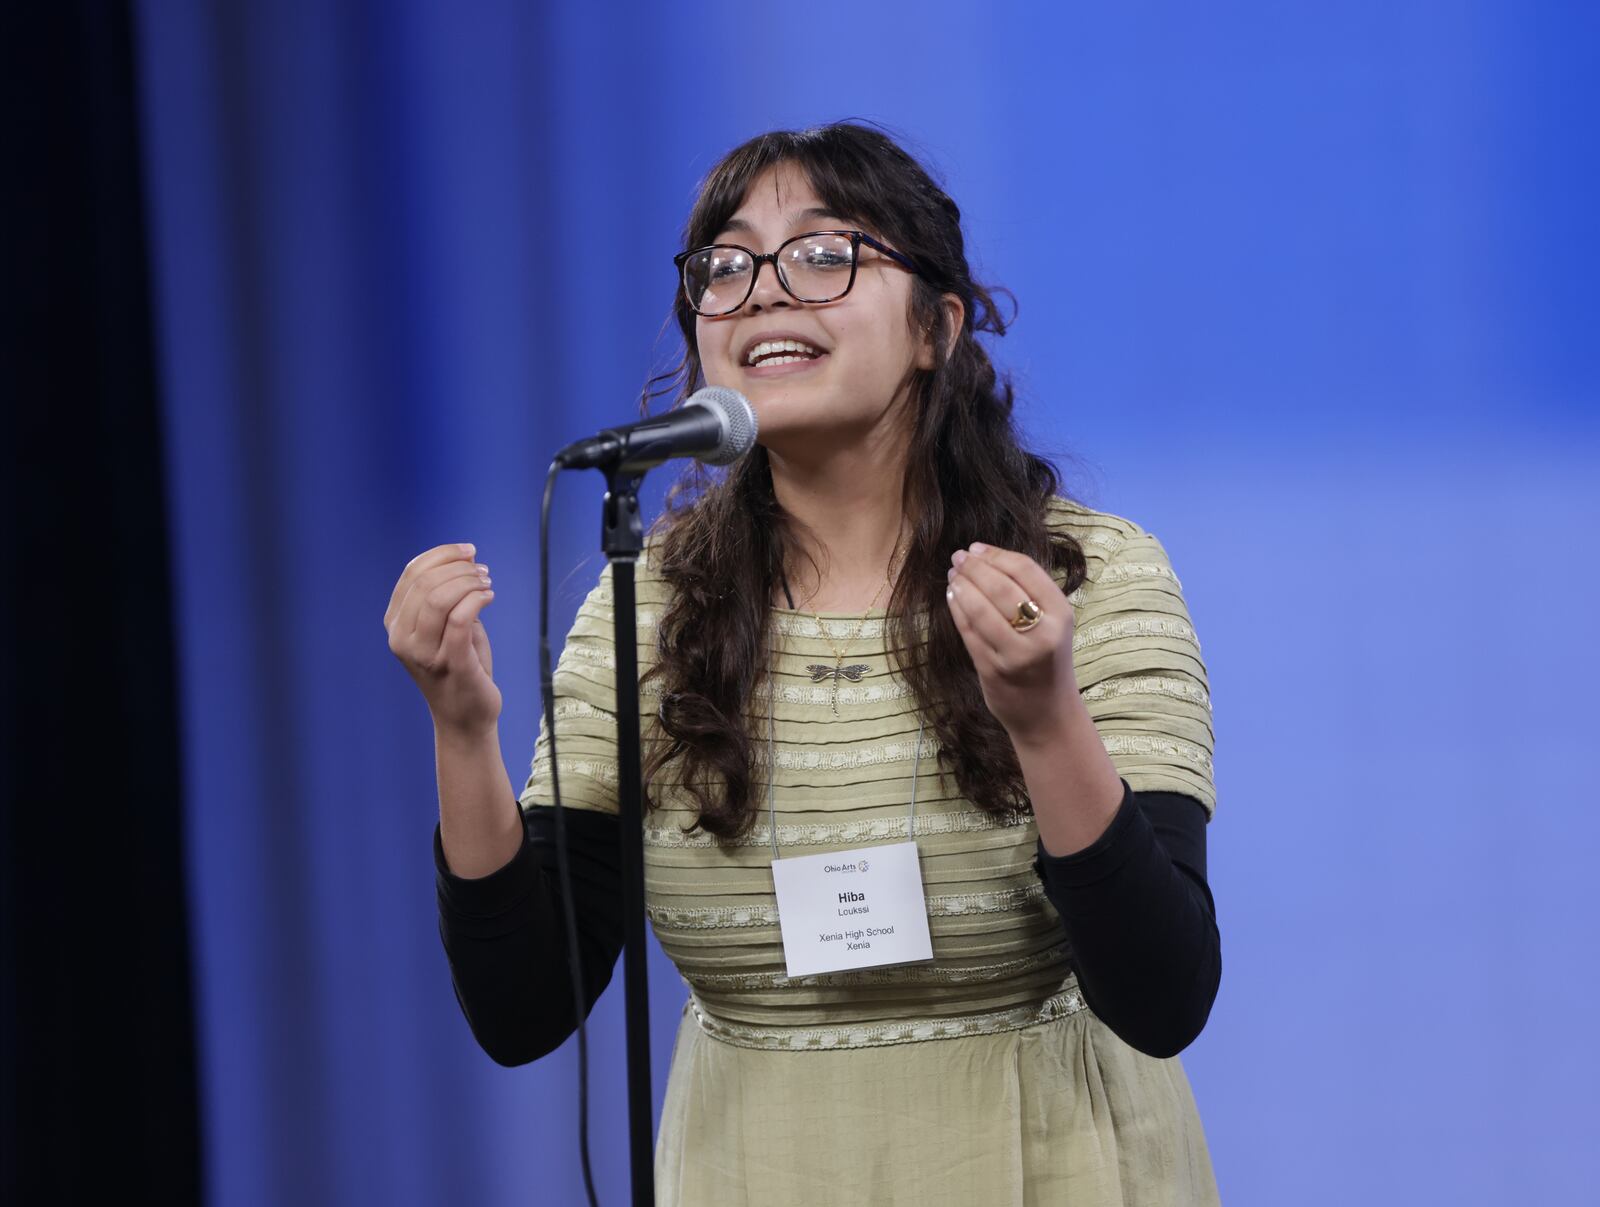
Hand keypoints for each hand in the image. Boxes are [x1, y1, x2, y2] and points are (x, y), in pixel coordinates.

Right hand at [385, 543, 501, 735]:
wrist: (465, 715)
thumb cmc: (458, 665)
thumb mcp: (444, 626)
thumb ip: (445, 595)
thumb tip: (462, 558)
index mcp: (395, 624)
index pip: (411, 574)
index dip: (442, 555)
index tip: (468, 552)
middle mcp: (402, 638)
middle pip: (425, 582)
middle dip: (458, 567)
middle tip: (482, 571)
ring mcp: (423, 654)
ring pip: (440, 598)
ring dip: (469, 582)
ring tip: (486, 584)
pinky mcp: (450, 663)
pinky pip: (460, 619)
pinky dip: (476, 599)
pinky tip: (488, 597)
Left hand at [945, 542, 1078, 745]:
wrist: (1048, 714)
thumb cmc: (1047, 661)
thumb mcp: (1052, 624)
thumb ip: (1029, 594)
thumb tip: (986, 557)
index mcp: (1061, 614)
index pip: (1025, 569)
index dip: (996, 554)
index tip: (976, 548)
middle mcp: (1041, 633)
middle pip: (1000, 585)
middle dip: (973, 567)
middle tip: (958, 557)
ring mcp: (1016, 653)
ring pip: (980, 607)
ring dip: (961, 585)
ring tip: (953, 575)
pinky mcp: (993, 669)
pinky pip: (968, 631)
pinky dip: (956, 609)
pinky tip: (951, 597)